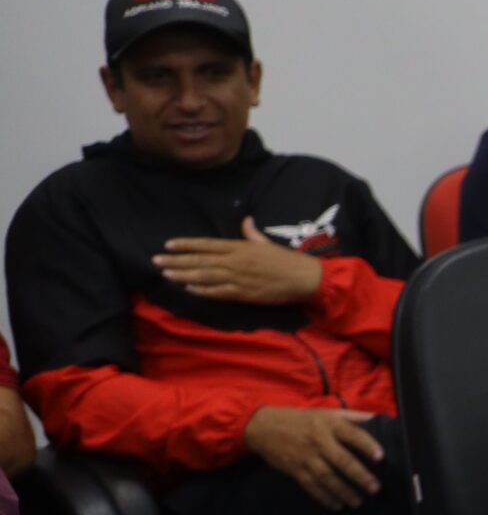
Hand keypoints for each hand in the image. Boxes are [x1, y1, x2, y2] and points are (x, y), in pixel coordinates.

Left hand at [156, 218, 325, 303]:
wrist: (304, 278)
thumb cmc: (286, 260)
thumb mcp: (267, 243)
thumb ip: (252, 234)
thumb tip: (246, 220)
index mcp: (240, 248)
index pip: (207, 245)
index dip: (186, 245)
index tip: (168, 245)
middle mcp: (235, 262)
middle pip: (200, 261)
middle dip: (176, 261)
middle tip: (156, 261)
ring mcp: (238, 278)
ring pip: (204, 276)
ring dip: (183, 275)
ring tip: (166, 274)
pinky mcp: (243, 294)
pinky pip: (218, 292)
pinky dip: (202, 291)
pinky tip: (188, 289)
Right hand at [242, 407, 384, 509]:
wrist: (263, 427)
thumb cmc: (302, 419)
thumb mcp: (327, 413)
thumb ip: (353, 417)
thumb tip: (380, 419)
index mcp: (329, 424)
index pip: (352, 434)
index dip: (367, 444)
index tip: (381, 457)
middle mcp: (318, 441)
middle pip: (342, 460)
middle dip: (359, 475)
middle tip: (375, 488)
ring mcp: (306, 457)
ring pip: (327, 476)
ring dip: (344, 491)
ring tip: (358, 501)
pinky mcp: (295, 469)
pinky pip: (311, 486)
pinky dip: (324, 497)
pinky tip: (337, 505)